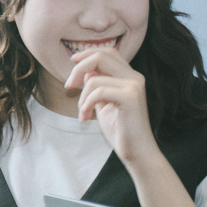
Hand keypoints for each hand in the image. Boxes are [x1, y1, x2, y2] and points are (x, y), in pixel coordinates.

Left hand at [63, 45, 162, 170]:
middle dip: (78, 68)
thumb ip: (97, 85)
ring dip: (81, 98)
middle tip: (68, 86)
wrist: (137, 153)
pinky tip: (85, 117)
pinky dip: (86, 104)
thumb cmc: (121, 130)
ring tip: (82, 113)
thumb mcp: (104, 103)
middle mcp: (134, 77)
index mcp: (130, 77)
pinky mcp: (130, 98)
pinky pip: (98, 92)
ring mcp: (134, 86)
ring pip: (94, 79)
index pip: (108, 53)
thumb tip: (86, 71)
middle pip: (101, 56)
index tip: (73, 63)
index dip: (88, 54)